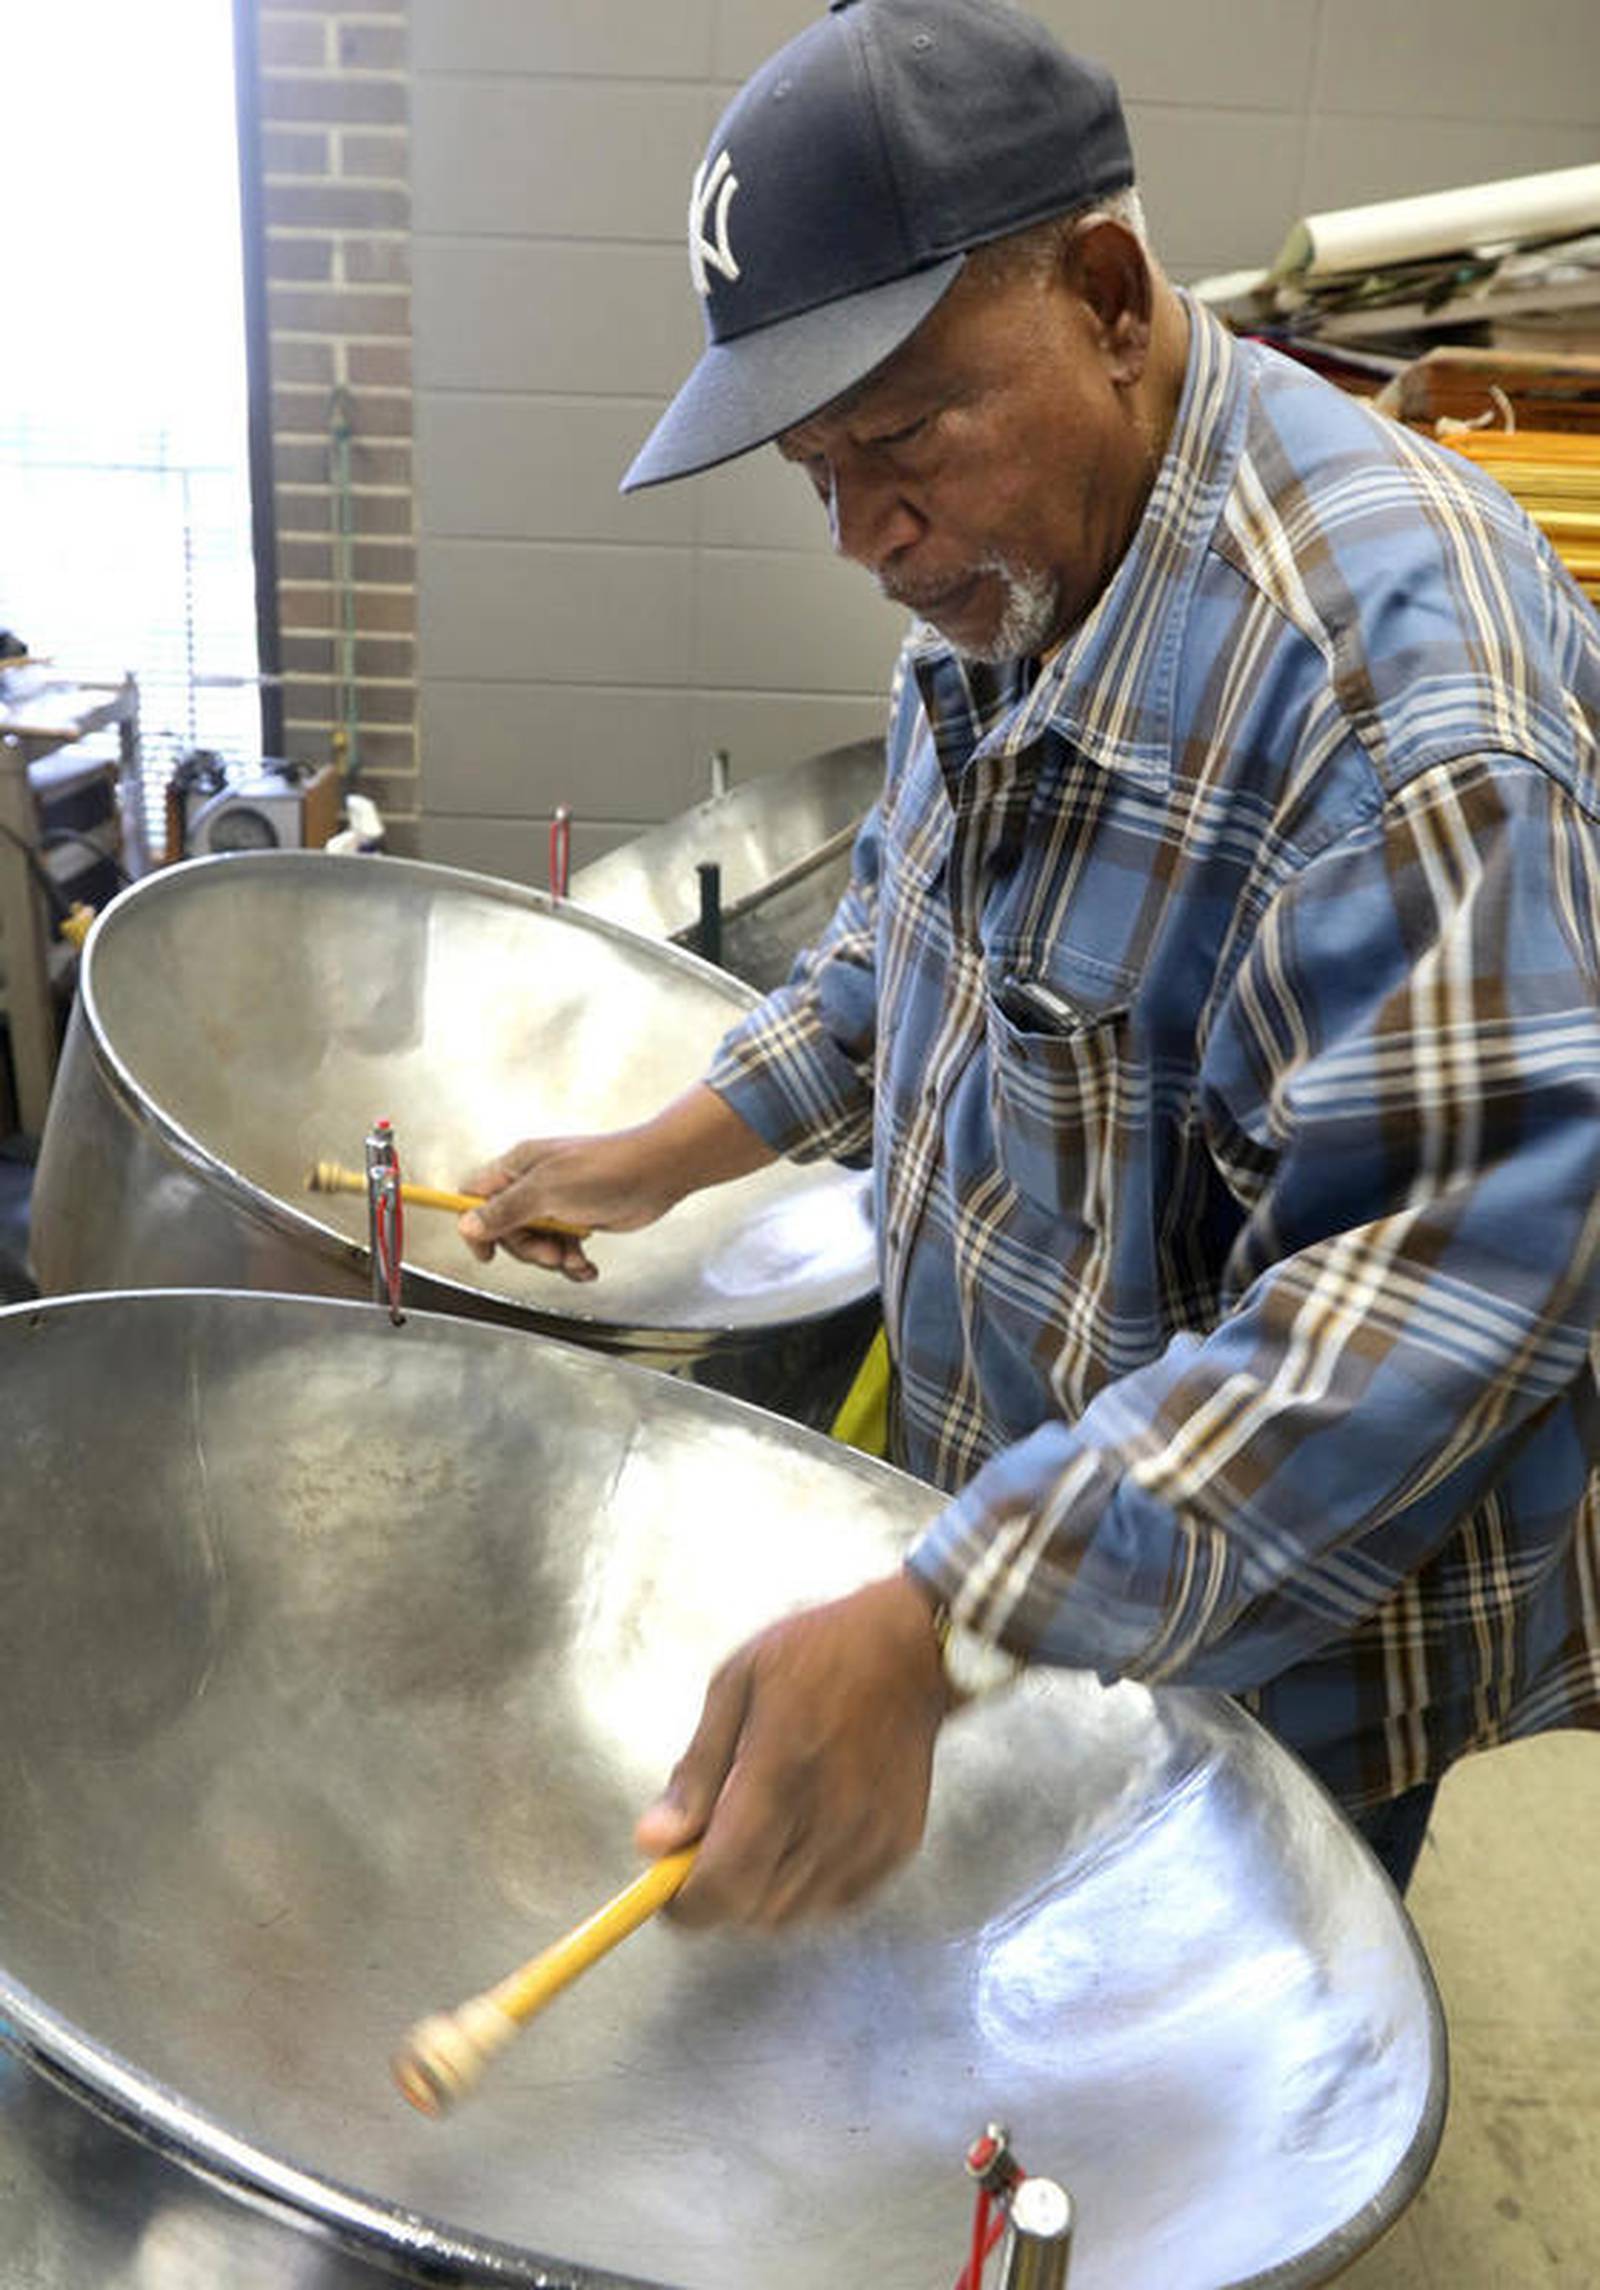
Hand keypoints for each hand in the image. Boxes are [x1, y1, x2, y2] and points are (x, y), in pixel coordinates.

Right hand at [457, 1128, 681, 1280]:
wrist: (658, 1172)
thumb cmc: (607, 1170)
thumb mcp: (546, 1192)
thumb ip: (504, 1210)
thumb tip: (467, 1225)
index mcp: (518, 1168)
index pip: (475, 1195)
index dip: (474, 1225)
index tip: (486, 1252)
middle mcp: (534, 1184)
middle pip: (506, 1229)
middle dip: (527, 1249)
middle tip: (551, 1251)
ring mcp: (557, 1202)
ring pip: (536, 1244)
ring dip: (554, 1258)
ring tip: (575, 1256)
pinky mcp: (579, 1219)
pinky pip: (563, 1249)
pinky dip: (573, 1262)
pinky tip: (587, 1264)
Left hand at [633, 1572, 952, 1928]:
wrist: (910, 1649)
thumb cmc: (814, 1655)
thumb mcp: (736, 1687)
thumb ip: (695, 1772)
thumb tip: (650, 1844)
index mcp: (780, 1769)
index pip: (724, 1882)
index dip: (684, 1903)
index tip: (666, 1886)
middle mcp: (829, 1815)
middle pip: (752, 1910)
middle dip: (718, 1893)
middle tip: (711, 1846)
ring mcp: (868, 1837)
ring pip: (791, 1915)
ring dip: (760, 1892)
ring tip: (759, 1831)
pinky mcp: (896, 1846)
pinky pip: (833, 1902)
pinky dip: (804, 1886)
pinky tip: (801, 1834)